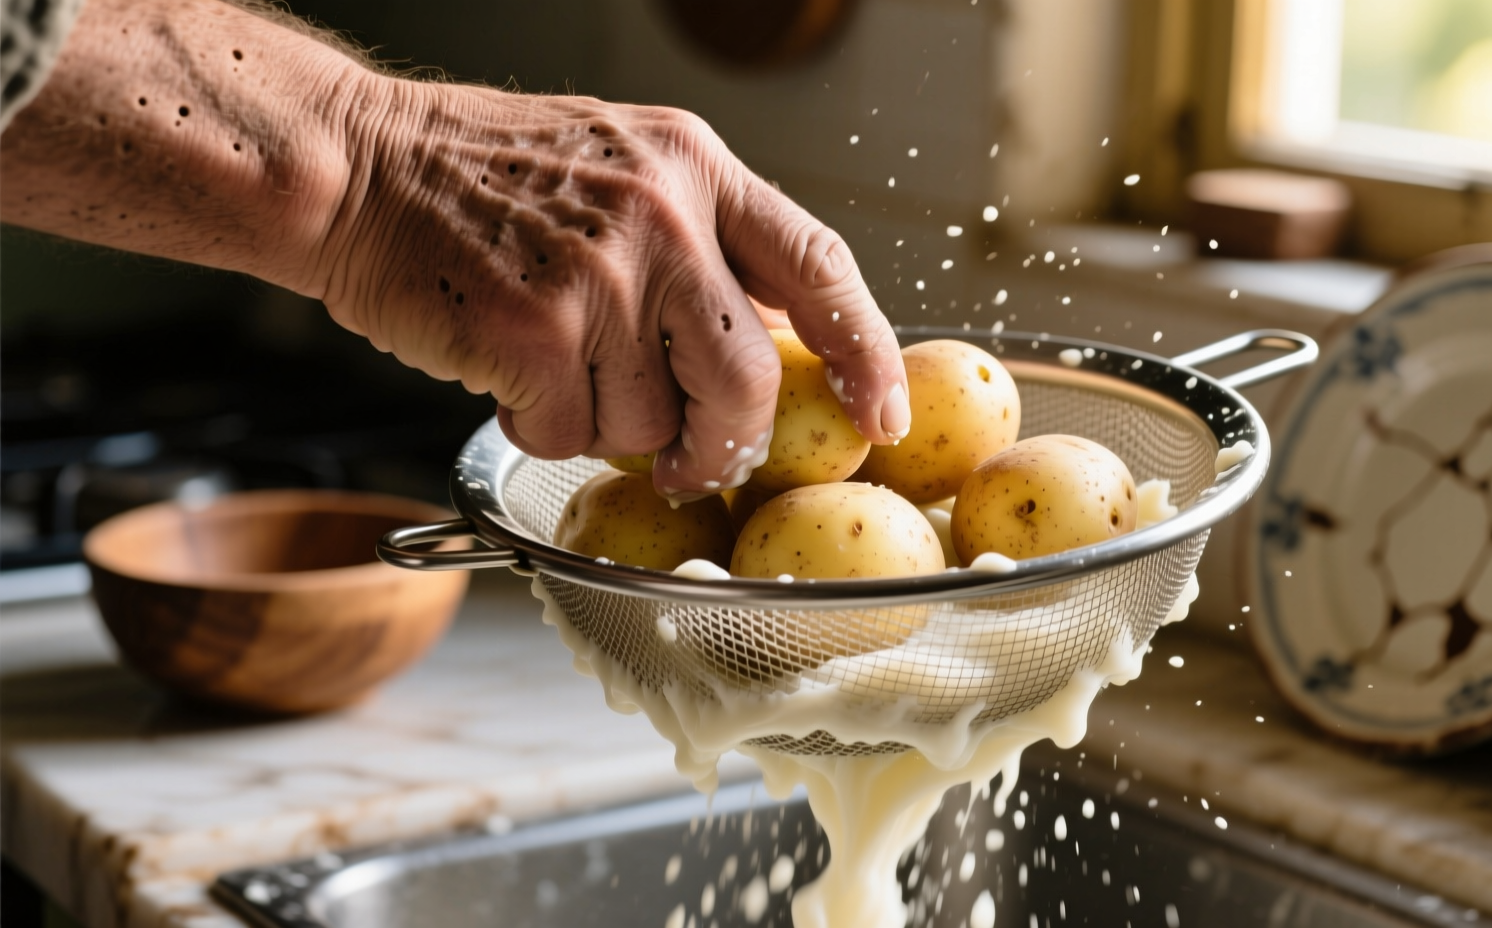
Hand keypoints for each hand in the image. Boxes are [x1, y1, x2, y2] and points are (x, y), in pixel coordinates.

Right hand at [316, 84, 909, 500]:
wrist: (353, 165)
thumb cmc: (482, 178)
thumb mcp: (622, 167)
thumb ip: (702, 240)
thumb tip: (774, 342)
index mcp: (696, 167)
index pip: (818, 265)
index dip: (866, 350)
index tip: (883, 413)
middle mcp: (662, 216)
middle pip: (748, 380)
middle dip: (723, 443)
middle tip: (689, 459)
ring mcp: (598, 276)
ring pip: (650, 423)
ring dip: (603, 422)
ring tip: (551, 361)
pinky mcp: (531, 334)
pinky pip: (569, 435)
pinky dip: (538, 425)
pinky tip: (505, 370)